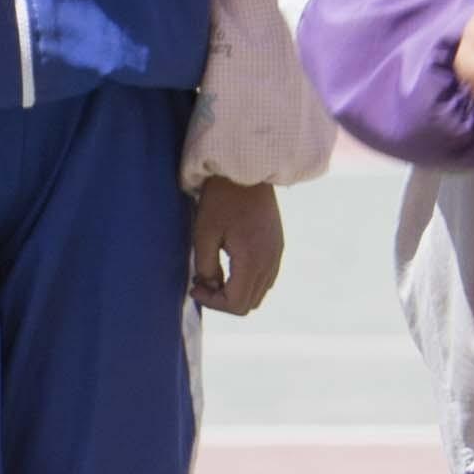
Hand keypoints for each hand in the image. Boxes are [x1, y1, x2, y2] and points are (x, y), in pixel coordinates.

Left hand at [189, 174, 285, 316]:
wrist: (247, 169)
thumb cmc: (221, 199)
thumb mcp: (204, 234)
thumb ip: (206, 267)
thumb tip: (210, 286)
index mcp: (253, 260)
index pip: (236, 304)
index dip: (212, 302)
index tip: (195, 285)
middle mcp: (270, 261)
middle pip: (249, 304)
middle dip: (223, 299)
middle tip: (202, 281)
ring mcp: (277, 254)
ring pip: (259, 293)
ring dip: (236, 291)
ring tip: (215, 273)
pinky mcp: (278, 246)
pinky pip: (266, 278)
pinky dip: (248, 281)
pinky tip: (231, 265)